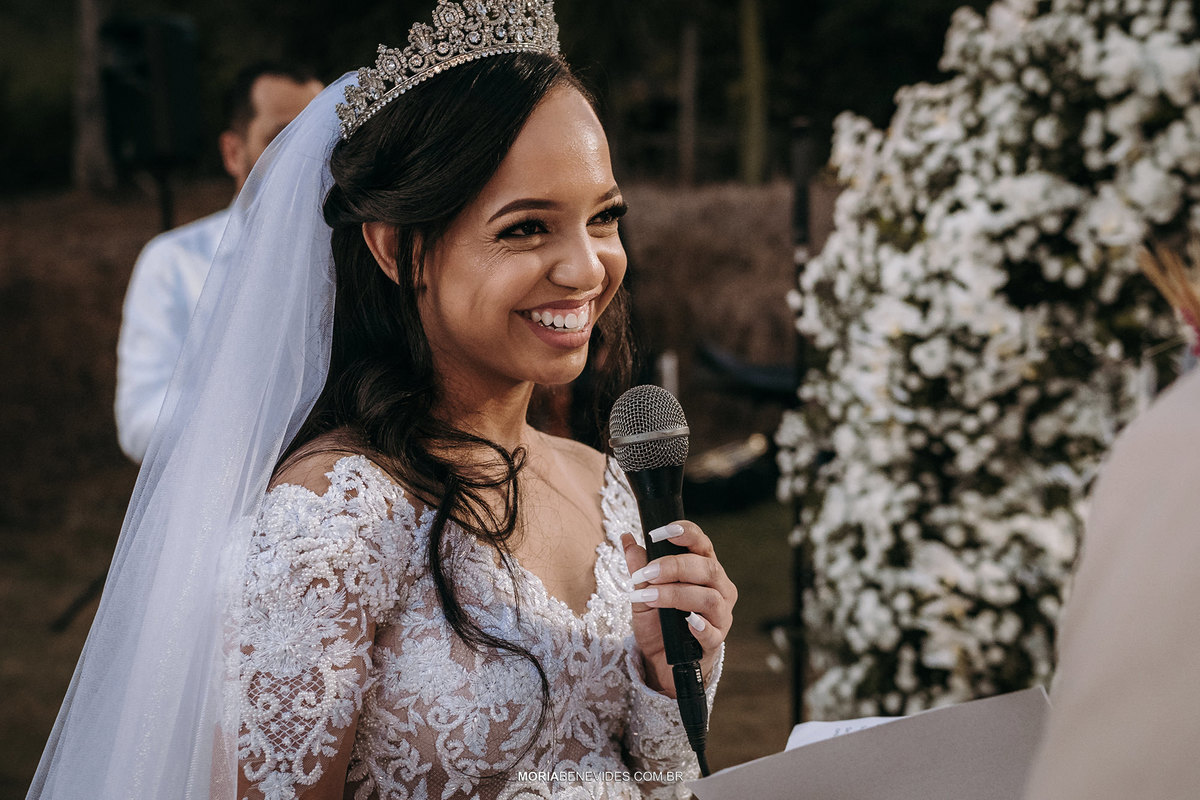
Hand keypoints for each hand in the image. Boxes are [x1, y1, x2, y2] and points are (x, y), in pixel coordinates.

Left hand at [620, 521, 736, 695]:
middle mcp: (719, 589)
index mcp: (704, 569)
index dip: (686, 533)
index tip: (660, 532)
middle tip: (647, 573)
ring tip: (650, 597)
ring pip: (709, 598)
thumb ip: (639, 567)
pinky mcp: (715, 642)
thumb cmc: (658, 621)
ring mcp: (721, 616)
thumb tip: (627, 539)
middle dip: (675, 567)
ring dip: (677, 595)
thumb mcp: (643, 591)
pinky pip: (712, 632)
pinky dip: (699, 626)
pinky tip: (685, 622)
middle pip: (708, 568)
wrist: (662, 660)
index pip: (702, 544)